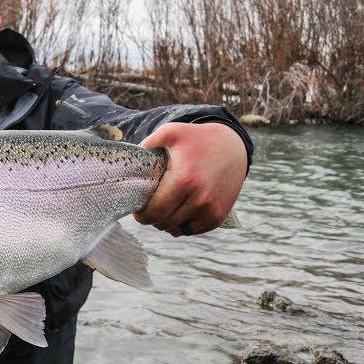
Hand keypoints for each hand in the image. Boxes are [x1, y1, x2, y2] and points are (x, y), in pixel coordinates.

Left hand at [133, 122, 247, 236]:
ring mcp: (211, 210)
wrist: (233, 147)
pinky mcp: (219, 216)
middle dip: (152, 218)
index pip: (154, 212)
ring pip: (177, 229)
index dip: (141, 215)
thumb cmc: (197, 139)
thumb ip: (147, 143)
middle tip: (148, 208)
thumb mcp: (171, 132)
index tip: (137, 209)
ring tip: (163, 209)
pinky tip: (178, 213)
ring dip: (166, 223)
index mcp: (184, 180)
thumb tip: (130, 161)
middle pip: (164, 223)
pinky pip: (192, 231)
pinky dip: (182, 225)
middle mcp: (200, 198)